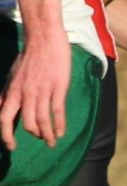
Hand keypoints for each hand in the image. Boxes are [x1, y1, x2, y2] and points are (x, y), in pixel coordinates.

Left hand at [0, 32, 70, 150]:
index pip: (4, 118)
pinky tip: (61, 133)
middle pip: (26, 123)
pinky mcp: (57, 88)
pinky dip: (59, 125)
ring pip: (42, 120)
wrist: (44, 39)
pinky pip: (57, 111)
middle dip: (34, 135)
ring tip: (52, 142)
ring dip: (47, 135)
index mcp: (13, 91)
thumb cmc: (29, 56)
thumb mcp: (12, 76)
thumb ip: (8, 93)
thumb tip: (1, 106)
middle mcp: (25, 94)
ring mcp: (42, 91)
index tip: (11, 146)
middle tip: (41, 141)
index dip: (6, 135)